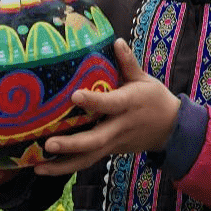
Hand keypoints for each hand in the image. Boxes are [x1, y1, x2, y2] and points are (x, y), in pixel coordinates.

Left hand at [34, 38, 179, 176]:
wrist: (171, 130)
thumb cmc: (154, 100)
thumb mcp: (145, 80)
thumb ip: (128, 63)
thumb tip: (117, 41)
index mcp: (129, 105)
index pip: (110, 104)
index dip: (93, 101)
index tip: (74, 96)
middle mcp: (120, 127)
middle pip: (95, 140)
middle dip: (71, 145)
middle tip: (49, 144)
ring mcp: (114, 143)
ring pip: (88, 158)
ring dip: (63, 166)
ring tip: (39, 168)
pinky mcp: (110, 152)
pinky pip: (87, 161)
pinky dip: (67, 166)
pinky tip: (45, 169)